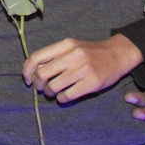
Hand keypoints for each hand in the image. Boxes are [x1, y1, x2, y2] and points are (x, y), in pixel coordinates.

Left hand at [22, 34, 142, 103]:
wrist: (117, 54)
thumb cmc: (91, 52)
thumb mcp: (72, 47)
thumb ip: (55, 55)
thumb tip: (34, 70)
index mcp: (66, 45)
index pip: (37, 57)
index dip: (27, 70)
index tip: (27, 79)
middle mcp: (73, 55)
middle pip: (42, 74)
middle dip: (38, 85)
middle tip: (41, 88)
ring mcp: (83, 70)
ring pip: (53, 86)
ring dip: (49, 93)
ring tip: (53, 92)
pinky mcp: (91, 83)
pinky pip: (67, 96)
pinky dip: (62, 99)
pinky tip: (64, 96)